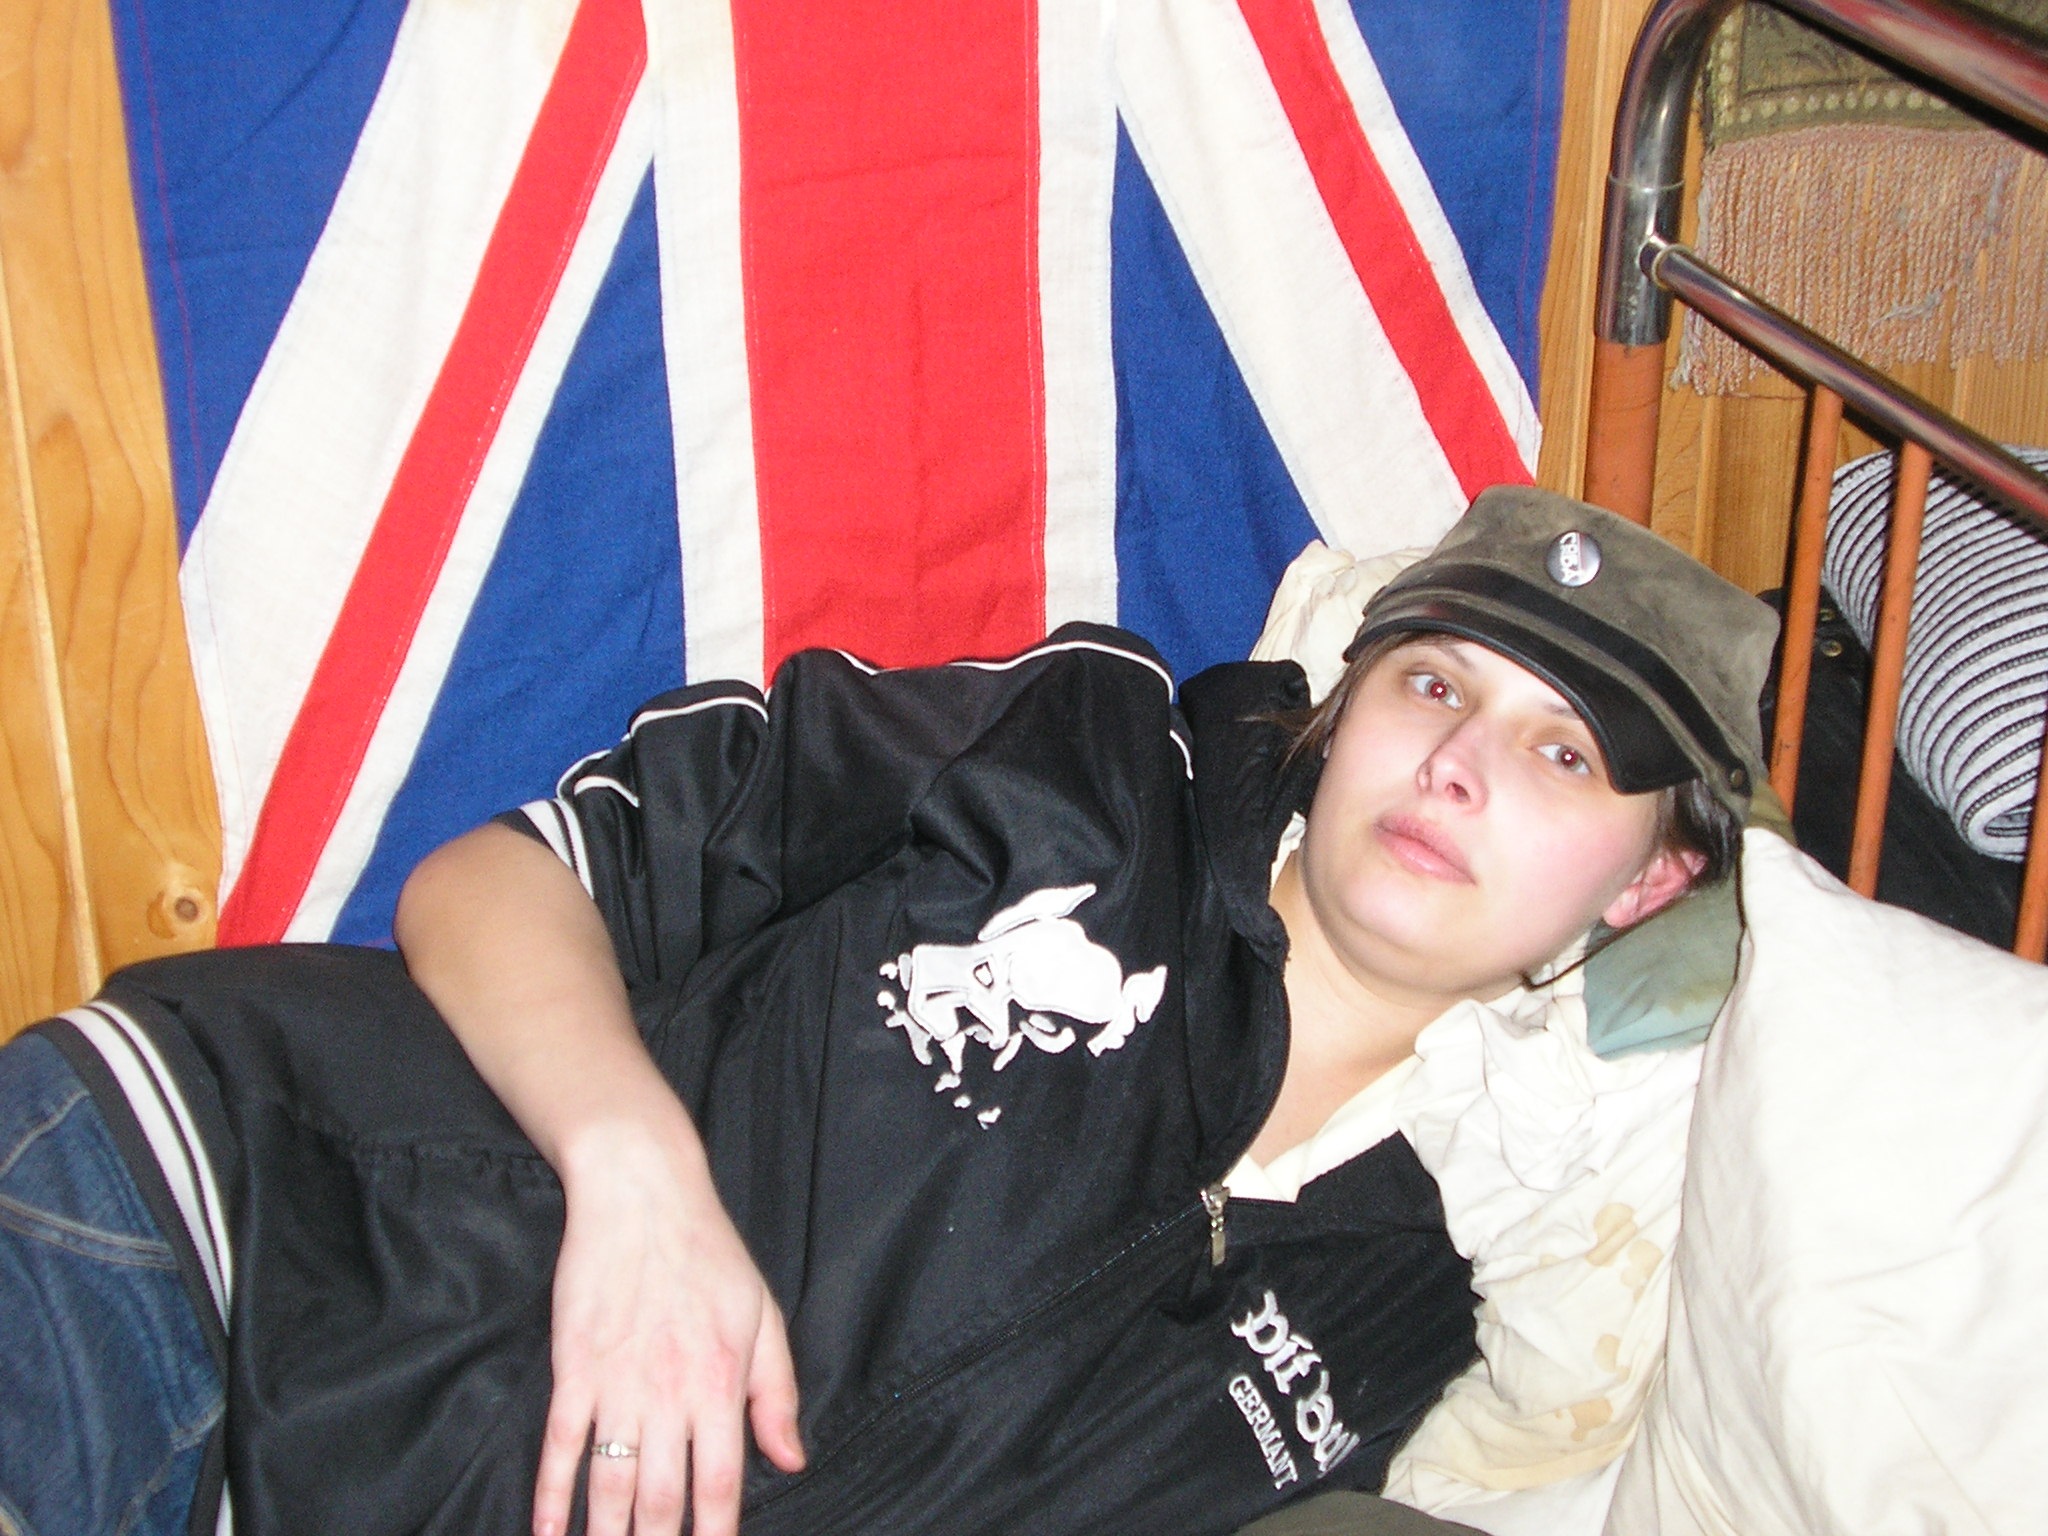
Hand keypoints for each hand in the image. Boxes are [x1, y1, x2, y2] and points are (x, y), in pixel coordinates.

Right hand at [532, 1119, 804, 1535]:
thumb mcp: (762, 1315)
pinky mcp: (574, 1369)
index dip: (716, 1534)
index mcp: (722, 1382)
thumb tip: (792, 1459)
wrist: (642, 1195)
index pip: (722, 1482)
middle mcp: (670, 1394)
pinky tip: (549, 1532)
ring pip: (609, 1485)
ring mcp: (617, 1384)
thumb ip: (778, 1392)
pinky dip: (551, 1495)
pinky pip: (560, 1445)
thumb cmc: (709, 1252)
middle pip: (661, 1499)